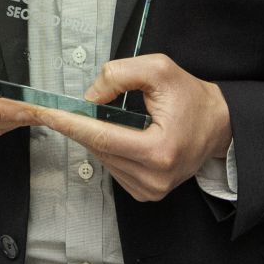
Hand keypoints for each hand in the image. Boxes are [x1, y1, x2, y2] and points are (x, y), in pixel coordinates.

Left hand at [37, 53, 231, 201]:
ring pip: (103, 159)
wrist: (218, 124)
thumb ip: (120, 75)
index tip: (45, 113)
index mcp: (160, 150)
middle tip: (61, 107)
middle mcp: (154, 177)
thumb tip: (89, 96)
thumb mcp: (159, 69)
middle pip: (99, 148)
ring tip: (109, 116)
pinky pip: (113, 168)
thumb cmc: (191, 97)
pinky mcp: (147, 193)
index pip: (102, 137)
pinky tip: (120, 134)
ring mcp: (151, 190)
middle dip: (80, 125)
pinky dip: (108, 148)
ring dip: (96, 136)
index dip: (70, 123)